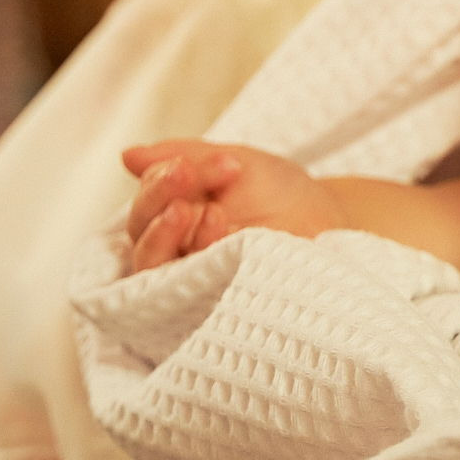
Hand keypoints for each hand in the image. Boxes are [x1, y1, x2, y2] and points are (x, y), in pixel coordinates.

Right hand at [120, 139, 344, 270]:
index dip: (166, 175)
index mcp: (177, 211)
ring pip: (147, 263)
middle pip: (139, 228)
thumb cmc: (283, 195)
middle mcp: (175, 247)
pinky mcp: (206, 304)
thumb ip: (185, 156)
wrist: (332, 226)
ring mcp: (190, 277)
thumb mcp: (236, 162)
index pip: (148, 198)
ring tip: (195, 209)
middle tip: (185, 172)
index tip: (213, 161)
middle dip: (157, 195)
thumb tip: (127, 156)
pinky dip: (195, 256)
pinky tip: (220, 231)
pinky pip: (179, 290)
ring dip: (163, 232)